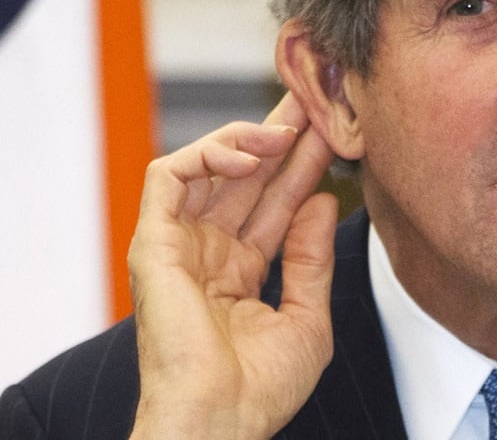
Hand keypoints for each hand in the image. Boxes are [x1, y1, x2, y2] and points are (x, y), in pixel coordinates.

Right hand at [127, 93, 338, 438]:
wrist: (221, 421)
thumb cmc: (260, 389)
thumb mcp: (307, 316)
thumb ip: (311, 256)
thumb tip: (324, 202)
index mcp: (239, 272)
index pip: (275, 204)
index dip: (303, 167)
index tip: (334, 134)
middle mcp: (208, 253)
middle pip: (245, 177)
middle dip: (278, 135)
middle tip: (313, 98)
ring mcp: (179, 246)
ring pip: (206, 166)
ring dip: (248, 138)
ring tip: (288, 127)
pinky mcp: (153, 242)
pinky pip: (169, 176)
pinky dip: (208, 153)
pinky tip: (251, 152)